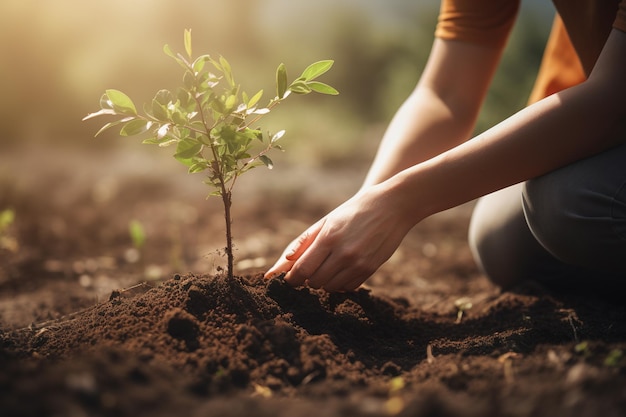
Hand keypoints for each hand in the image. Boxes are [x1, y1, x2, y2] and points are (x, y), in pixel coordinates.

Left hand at [264, 185, 414, 291]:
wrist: (392, 206)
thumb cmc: (354, 211)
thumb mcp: (327, 221)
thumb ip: (304, 242)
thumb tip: (284, 262)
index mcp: (328, 237)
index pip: (302, 269)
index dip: (292, 278)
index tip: (290, 278)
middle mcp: (343, 253)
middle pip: (315, 282)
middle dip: (307, 280)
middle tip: (309, 271)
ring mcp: (358, 263)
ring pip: (331, 287)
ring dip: (324, 282)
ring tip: (326, 268)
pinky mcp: (370, 269)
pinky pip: (347, 287)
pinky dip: (340, 283)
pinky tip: (342, 270)